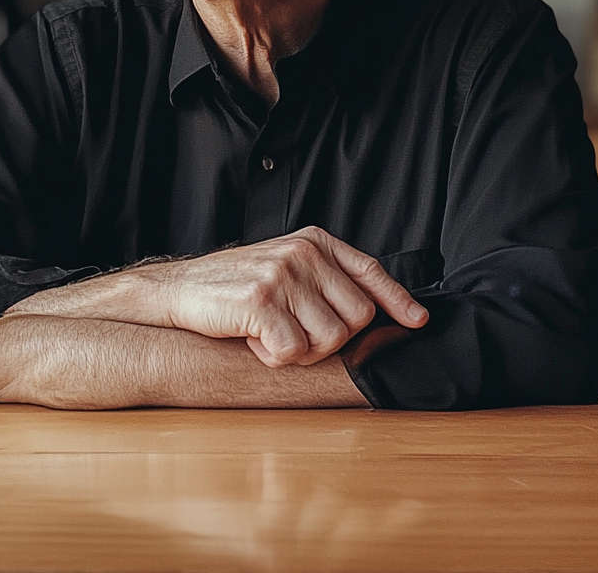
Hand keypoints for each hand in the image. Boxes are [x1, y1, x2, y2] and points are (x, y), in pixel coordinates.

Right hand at [157, 226, 427, 366]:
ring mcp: (283, 275)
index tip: (416, 321)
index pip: (370, 271)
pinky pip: (293, 352)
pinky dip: (275, 357)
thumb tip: (375, 312)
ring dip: (302, 351)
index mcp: (314, 242)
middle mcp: (303, 253)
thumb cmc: (235, 285)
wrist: (181, 290)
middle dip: (333, 339)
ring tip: (272, 334)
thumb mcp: (286, 267)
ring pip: (329, 340)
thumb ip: (325, 280)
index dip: (397, 300)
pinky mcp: (261, 301)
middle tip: (297, 334)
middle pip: (357, 317)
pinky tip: (254, 339)